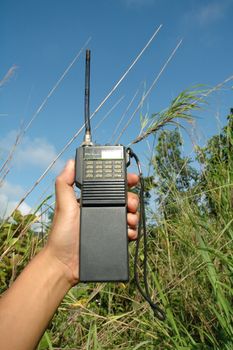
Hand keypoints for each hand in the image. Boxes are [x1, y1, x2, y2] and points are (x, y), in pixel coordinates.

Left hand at [45, 160, 138, 286]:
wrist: (64, 263)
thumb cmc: (61, 234)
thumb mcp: (62, 205)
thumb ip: (65, 183)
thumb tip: (71, 162)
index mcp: (92, 201)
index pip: (111, 186)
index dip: (124, 181)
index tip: (132, 179)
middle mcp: (102, 211)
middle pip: (125, 199)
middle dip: (132, 199)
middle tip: (130, 204)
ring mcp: (109, 225)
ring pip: (130, 215)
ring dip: (134, 215)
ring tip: (129, 220)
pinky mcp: (114, 239)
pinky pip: (130, 232)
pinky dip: (133, 231)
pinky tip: (128, 232)